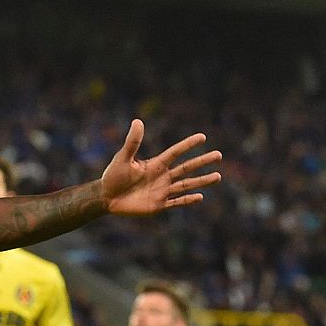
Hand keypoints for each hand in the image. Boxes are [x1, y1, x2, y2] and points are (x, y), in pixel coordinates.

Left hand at [99, 119, 222, 215]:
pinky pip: (176, 202)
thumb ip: (132, 142)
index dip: (188, 144)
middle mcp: (162, 176)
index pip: (175, 152)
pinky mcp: (158, 204)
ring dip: (202, 181)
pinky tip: (200, 196)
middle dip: (202, 161)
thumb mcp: (123, 158)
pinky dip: (188, 200)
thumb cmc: (113, 176)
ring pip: (186, 184)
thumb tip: (137, 121)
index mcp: (155, 164)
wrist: (106, 197)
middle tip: (219, 155)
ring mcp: (162, 190)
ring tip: (218, 176)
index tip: (202, 137)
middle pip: (187, 167)